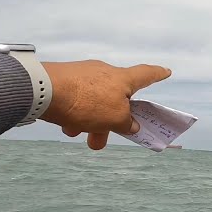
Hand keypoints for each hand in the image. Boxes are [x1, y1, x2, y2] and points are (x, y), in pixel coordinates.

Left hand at [39, 60, 171, 149]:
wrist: (45, 90)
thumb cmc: (87, 102)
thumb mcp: (114, 118)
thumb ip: (126, 123)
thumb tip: (131, 124)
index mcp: (122, 79)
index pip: (146, 75)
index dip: (157, 75)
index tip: (166, 72)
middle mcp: (104, 73)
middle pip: (115, 98)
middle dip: (111, 121)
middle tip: (104, 139)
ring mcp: (83, 75)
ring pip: (94, 102)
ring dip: (90, 121)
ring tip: (80, 136)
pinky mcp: (64, 79)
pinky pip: (77, 99)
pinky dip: (76, 114)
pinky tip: (66, 126)